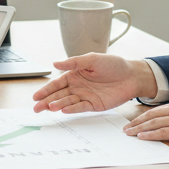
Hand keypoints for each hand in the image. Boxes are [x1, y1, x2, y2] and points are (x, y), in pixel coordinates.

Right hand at [31, 53, 157, 113]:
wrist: (132, 76)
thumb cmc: (114, 65)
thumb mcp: (92, 59)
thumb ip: (74, 61)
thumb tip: (55, 62)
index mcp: (75, 74)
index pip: (57, 83)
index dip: (46, 90)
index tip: (36, 96)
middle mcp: (78, 87)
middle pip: (59, 95)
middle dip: (46, 101)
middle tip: (36, 108)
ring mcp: (86, 96)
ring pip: (68, 102)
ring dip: (58, 105)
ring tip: (49, 108)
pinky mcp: (95, 105)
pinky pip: (81, 107)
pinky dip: (72, 108)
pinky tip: (64, 110)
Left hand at [123, 97, 168, 144]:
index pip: (158, 109)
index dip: (144, 116)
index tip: (134, 121)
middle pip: (151, 115)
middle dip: (136, 122)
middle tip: (125, 128)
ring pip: (154, 123)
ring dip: (138, 129)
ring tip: (128, 134)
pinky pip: (162, 133)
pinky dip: (150, 135)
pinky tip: (141, 137)